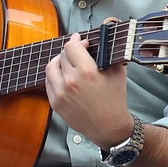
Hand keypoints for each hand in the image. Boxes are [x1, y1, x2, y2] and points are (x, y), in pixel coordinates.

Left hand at [45, 33, 132, 147]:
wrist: (109, 126)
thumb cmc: (115, 100)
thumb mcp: (118, 72)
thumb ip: (108, 54)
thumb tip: (101, 43)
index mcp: (87, 72)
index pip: (71, 46)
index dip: (76, 40)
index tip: (80, 40)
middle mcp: (71, 81)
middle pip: (62, 55)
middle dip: (70, 51)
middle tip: (78, 51)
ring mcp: (61, 93)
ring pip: (51, 67)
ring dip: (59, 61)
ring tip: (67, 62)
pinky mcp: (55, 103)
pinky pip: (49, 82)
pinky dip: (54, 75)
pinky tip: (63, 75)